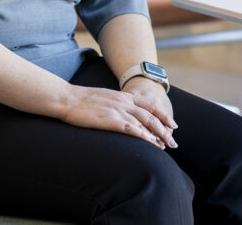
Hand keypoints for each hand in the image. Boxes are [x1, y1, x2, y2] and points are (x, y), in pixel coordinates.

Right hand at [60, 84, 177, 148]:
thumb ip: (115, 103)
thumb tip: (122, 111)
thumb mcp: (103, 97)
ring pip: (145, 122)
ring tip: (167, 146)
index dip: (162, 114)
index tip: (172, 124)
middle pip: (151, 114)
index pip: (149, 104)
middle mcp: (123, 101)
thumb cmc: (81, 100)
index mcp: (122, 95)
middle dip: (164, 128)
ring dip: (158, 135)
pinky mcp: (110, 120)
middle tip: (174, 140)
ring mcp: (117, 110)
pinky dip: (144, 137)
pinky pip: (132, 129)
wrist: (67, 98)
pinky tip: (151, 144)